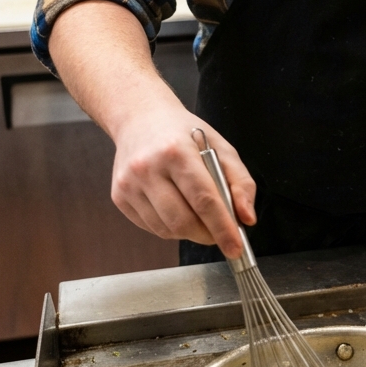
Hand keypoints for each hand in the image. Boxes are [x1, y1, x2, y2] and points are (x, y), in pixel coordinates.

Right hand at [111, 99, 256, 257]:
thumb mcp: (221, 147)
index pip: (204, 200)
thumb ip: (240, 182)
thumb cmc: (183, 134)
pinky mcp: (119, 196)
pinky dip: (170, 228)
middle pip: (182, 221)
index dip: (222, 228)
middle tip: (220, 233)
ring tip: (198, 216)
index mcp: (177, 151)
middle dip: (207, 235)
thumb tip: (246, 218)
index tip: (235, 248)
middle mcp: (148, 168)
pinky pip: (151, 227)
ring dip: (189, 232)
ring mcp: (129, 184)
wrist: (140, 119)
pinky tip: (177, 210)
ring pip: (166, 229)